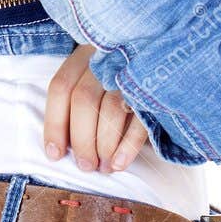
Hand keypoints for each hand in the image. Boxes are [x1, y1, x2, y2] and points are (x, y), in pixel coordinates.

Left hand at [44, 43, 150, 173]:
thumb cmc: (120, 74)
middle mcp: (107, 58)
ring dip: (104, 146)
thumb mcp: (95, 74)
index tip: (54, 153)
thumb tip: (60, 146)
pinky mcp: (158, 87)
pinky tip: (120, 163)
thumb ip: (77, 100)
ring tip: (104, 167)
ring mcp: (133, 70)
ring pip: (111, 109)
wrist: (166, 57)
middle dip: (81, 140)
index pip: (61, 87)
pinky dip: (128, 145)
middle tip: (85, 165)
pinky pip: (140, 119)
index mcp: (86, 54)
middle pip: (84, 100)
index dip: (54, 124)